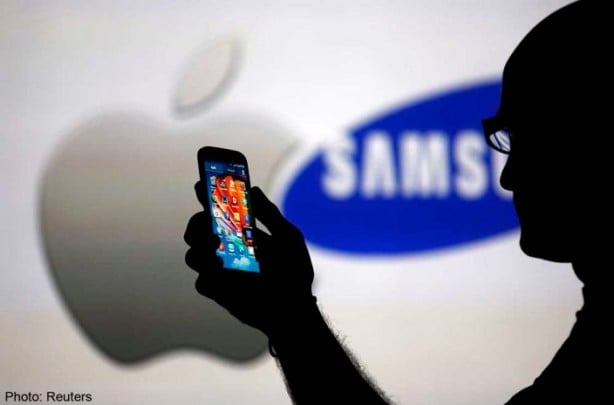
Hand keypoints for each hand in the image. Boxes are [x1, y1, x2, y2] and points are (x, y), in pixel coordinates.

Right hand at [184, 182, 314, 335]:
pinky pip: (202, 282)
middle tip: (208, 221)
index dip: (207, 196)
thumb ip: (269, 214)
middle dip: (197, 223)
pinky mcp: (220, 292)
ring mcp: (221, 271)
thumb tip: (253, 190)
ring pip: (193, 255)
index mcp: (243, 233)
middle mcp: (227, 249)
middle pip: (198, 231)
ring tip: (216, 245)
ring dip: (199, 248)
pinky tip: (220, 270)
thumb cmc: (295, 271)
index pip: (218, 211)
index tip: (201, 184)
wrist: (295, 307)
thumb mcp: (287, 237)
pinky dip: (207, 275)